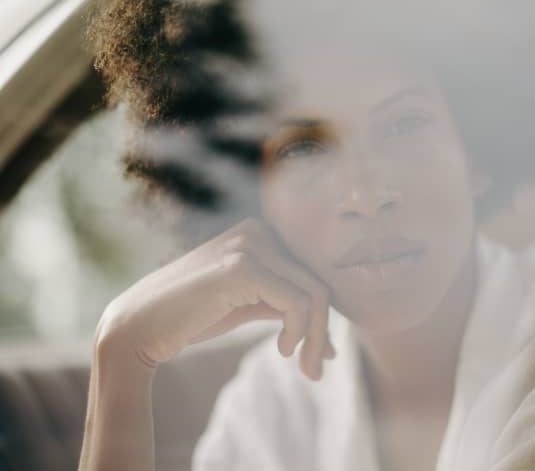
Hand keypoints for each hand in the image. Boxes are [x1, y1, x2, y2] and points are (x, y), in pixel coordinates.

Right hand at [95, 218, 334, 380]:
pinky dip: (300, 332)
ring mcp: (250, 246)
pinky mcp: (242, 268)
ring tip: (305, 366)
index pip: (310, 274)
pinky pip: (297, 303)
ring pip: (315, 293)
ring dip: (316, 336)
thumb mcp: (247, 305)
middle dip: (322, 330)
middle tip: (315, 370)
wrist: (137, 327)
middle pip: (317, 283)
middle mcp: (258, 231)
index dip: (321, 316)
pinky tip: (283, 350)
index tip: (317, 354)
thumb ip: (284, 309)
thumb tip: (330, 346)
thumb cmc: (191, 318)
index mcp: (259, 233)